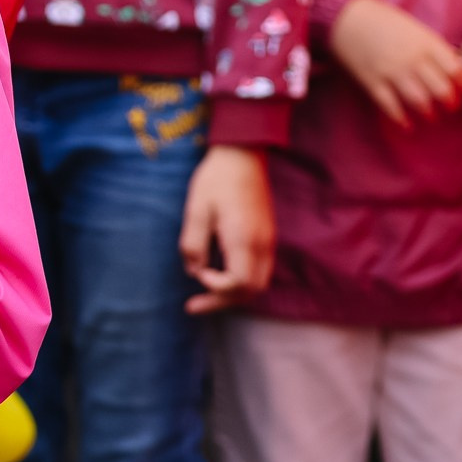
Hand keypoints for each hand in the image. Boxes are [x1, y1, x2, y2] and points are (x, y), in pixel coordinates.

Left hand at [178, 143, 272, 312]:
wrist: (243, 154)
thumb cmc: (216, 179)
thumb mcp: (196, 210)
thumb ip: (193, 244)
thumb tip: (193, 271)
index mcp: (244, 239)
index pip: (239, 285)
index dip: (216, 288)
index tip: (198, 272)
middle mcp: (262, 245)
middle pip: (251, 291)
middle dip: (222, 301)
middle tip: (193, 306)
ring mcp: (268, 241)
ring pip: (258, 283)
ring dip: (233, 293)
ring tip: (205, 295)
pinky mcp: (267, 236)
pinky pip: (259, 270)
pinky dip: (240, 281)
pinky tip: (219, 275)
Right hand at [329, 0, 461, 126]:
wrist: (347, 18)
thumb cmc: (385, 21)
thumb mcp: (415, 29)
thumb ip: (434, 48)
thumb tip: (454, 67)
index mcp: (426, 44)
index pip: (456, 70)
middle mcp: (412, 59)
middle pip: (441, 89)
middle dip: (450, 102)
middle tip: (450, 106)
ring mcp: (391, 72)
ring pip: (419, 100)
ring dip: (428, 112)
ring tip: (431, 115)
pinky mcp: (372, 82)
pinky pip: (390, 106)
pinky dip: (400, 118)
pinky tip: (407, 125)